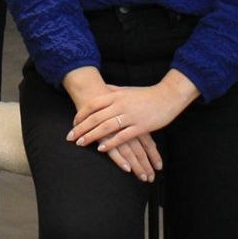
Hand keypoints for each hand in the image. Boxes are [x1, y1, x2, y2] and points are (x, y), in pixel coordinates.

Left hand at [68, 69, 198, 158]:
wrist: (167, 96)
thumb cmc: (145, 94)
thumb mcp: (126, 90)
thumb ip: (112, 91)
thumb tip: (101, 89)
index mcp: (116, 95)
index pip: (93, 105)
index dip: (81, 114)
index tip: (73, 123)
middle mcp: (120, 105)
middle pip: (96, 117)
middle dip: (81, 128)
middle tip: (70, 137)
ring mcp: (130, 116)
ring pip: (106, 127)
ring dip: (91, 136)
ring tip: (81, 143)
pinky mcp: (141, 126)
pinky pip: (123, 136)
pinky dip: (111, 142)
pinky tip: (102, 148)